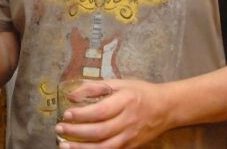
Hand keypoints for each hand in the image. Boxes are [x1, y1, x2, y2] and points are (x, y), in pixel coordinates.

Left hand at [54, 79, 172, 147]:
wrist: (167, 108)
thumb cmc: (140, 92)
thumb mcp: (119, 83)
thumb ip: (94, 87)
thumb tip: (71, 95)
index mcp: (125, 101)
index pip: (100, 111)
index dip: (81, 115)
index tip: (66, 114)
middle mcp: (128, 121)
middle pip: (99, 131)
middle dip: (76, 132)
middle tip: (59, 129)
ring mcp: (130, 136)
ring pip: (104, 147)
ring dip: (82, 148)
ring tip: (64, 145)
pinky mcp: (131, 146)